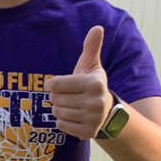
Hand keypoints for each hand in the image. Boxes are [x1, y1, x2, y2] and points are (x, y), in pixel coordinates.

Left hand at [44, 25, 111, 139]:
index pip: (54, 85)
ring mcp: (92, 119)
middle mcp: (95, 102)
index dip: (53, 84)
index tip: (60, 84)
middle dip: (57, 97)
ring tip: (72, 105)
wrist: (107, 111)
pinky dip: (63, 121)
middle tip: (69, 96)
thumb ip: (91, 47)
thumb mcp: (91, 66)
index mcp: (94, 84)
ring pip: (56, 112)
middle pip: (54, 99)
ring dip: (60, 109)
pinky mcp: (87, 132)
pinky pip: (61, 125)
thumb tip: (97, 27)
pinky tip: (74, 116)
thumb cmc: (92, 85)